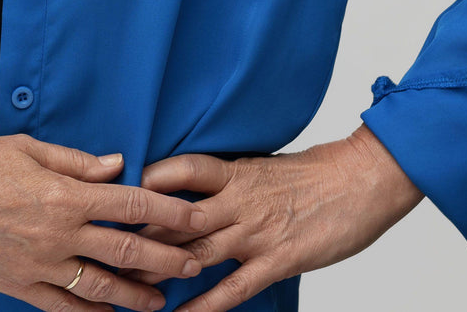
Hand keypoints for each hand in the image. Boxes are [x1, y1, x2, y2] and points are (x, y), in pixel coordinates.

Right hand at [0, 132, 205, 311]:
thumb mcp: (26, 148)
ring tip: (162, 301)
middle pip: (126, 250)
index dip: (167, 211)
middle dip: (166, 259)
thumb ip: (76, 161)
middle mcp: (57, 234)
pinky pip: (64, 307)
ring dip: (136, 295)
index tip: (195, 217)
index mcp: (63, 194)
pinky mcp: (18, 286)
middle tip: (195, 265)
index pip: (129, 204)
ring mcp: (39, 266)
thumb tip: (117, 165)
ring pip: (101, 287)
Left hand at [129, 125, 423, 310]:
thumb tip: (199, 187)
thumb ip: (230, 180)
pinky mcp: (276, 260)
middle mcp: (238, 200)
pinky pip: (234, 287)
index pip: (181, 170)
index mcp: (234, 171)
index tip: (118, 191)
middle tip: (107, 249)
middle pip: (177, 217)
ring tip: (130, 289)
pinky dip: (206, 304)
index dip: (149, 180)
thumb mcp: (263, 167)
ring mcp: (255, 231)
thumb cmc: (314, 174)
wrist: (359, 180)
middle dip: (141, 234)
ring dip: (163, 271)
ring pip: (197, 253)